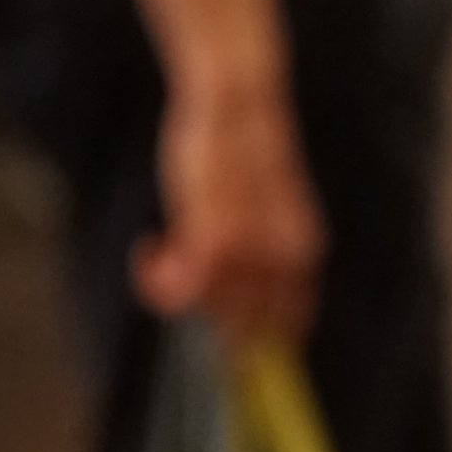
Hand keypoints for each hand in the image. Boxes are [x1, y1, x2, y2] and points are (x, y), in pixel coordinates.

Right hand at [134, 77, 323, 346]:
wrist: (238, 105)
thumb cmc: (243, 158)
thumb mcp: (263, 209)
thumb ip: (261, 255)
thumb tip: (246, 306)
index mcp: (303, 251)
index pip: (290, 324)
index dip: (256, 344)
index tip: (223, 347)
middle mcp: (284, 258)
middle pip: (243, 328)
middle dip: (205, 318)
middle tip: (176, 280)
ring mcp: (250, 252)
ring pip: (207, 311)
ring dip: (174, 295)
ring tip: (160, 250)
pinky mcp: (212, 238)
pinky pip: (179, 288)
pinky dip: (154, 278)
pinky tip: (148, 246)